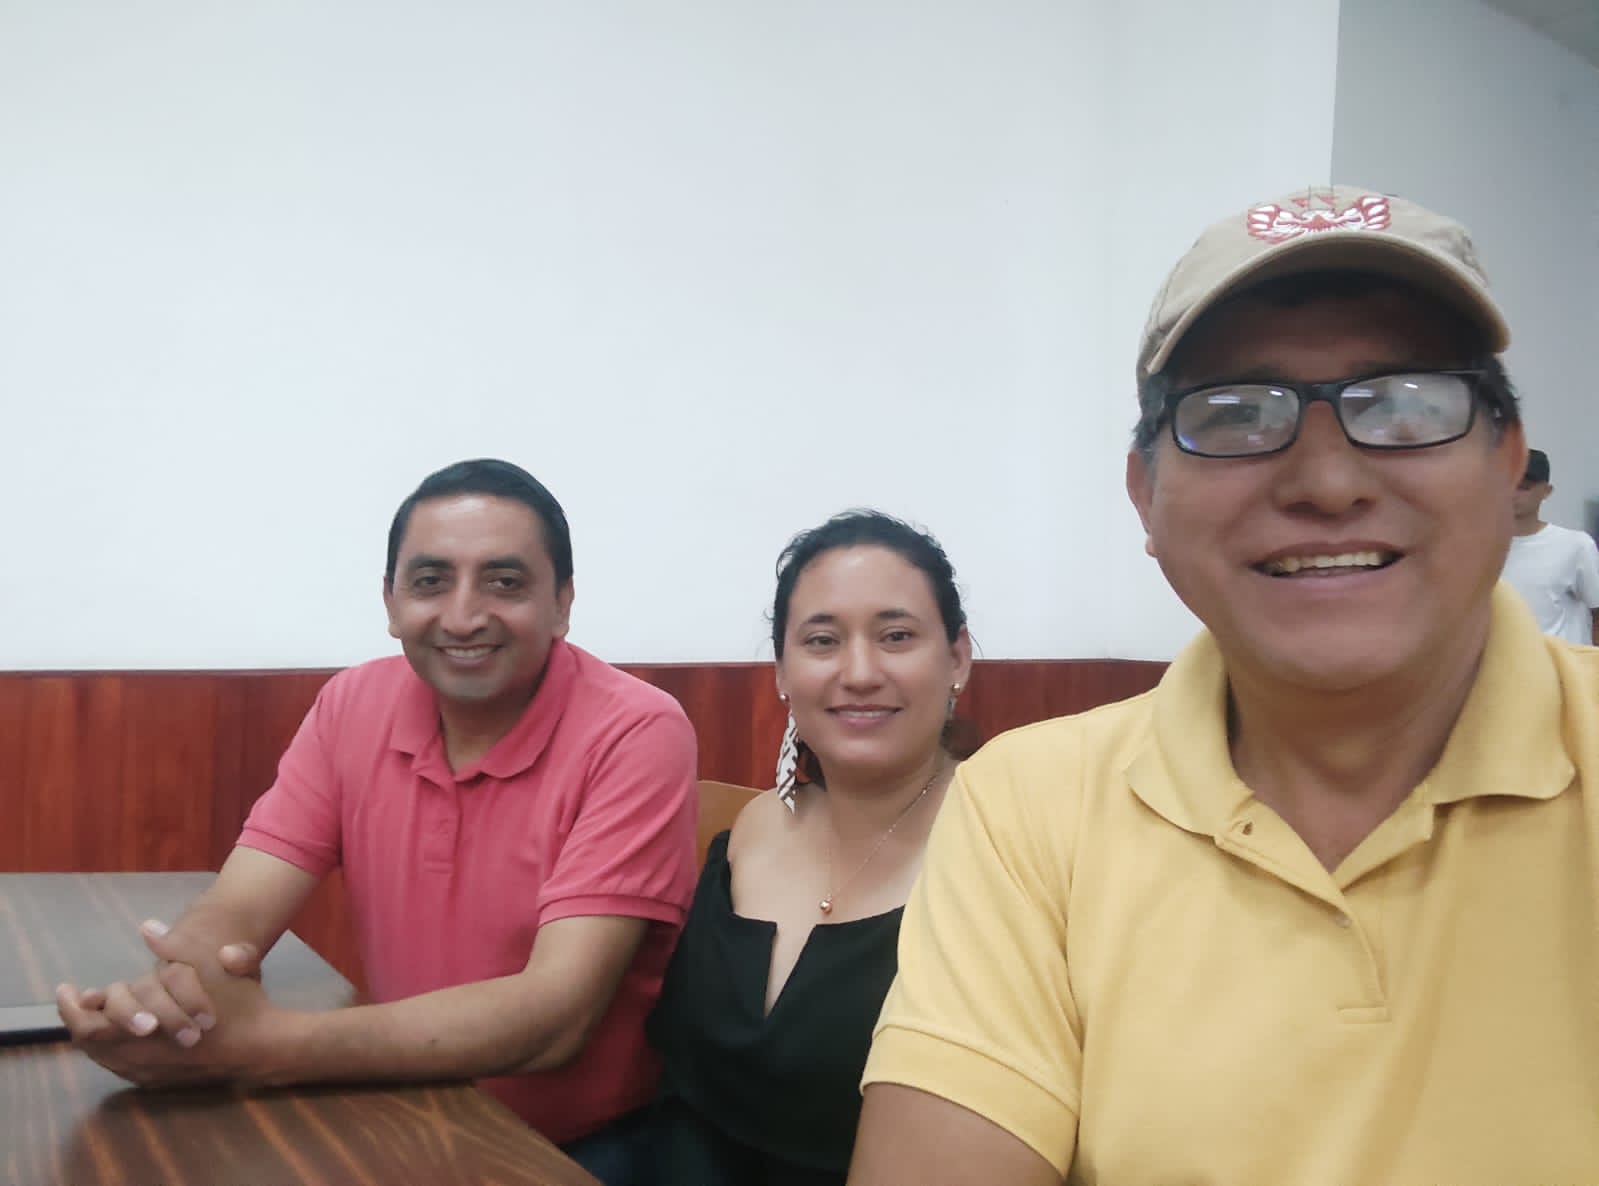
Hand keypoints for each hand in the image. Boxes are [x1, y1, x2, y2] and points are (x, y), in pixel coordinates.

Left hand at [57, 930, 281, 1087]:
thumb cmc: (239, 1004)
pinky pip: (117, 1069)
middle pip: (89, 1042)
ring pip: (100, 1057)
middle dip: (75, 1019)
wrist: (261, 1047)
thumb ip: (178, 946)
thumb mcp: (211, 967)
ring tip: (88, 1014)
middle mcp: (141, 1057)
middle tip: (71, 1000)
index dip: (72, 1007)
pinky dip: (106, 1051)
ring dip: (89, 1036)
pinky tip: (112, 1036)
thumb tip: (148, 926)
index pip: (92, 1022)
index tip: (66, 988)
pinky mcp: (156, 1082)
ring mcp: (147, 1073)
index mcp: (149, 1028)